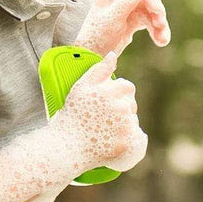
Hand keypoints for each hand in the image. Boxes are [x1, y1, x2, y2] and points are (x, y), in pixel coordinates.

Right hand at [53, 51, 146, 173]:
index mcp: (110, 91)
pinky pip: (135, 138)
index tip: (109, 101)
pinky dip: (126, 138)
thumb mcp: (81, 88)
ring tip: (104, 129)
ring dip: (124, 123)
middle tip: (103, 118)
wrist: (67, 147)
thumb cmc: (71, 116)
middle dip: (121, 109)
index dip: (120, 94)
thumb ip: (99, 70)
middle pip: (131, 105)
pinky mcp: (126, 143)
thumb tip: (113, 55)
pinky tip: (110, 139)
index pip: (128, 88)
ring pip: (133, 121)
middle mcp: (120, 107)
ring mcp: (124, 126)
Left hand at [75, 0, 170, 55]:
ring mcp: (126, 10)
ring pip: (150, 13)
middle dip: (157, 14)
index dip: (151, 0)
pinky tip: (161, 41)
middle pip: (146, 1)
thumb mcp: (111, 20)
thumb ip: (125, 3)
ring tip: (163, 40)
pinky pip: (148, 23)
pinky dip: (156, 31)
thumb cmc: (97, 38)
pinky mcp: (131, 22)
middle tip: (162, 28)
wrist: (91, 56)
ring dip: (159, 26)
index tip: (160, 14)